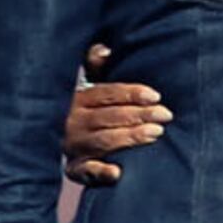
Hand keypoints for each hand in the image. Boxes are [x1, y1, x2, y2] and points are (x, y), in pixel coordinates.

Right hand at [63, 41, 167, 186]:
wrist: (57, 141)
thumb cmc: (89, 111)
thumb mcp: (90, 87)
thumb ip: (96, 67)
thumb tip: (104, 49)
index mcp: (78, 99)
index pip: (106, 93)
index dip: (131, 93)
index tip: (156, 96)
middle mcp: (73, 122)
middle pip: (108, 117)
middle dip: (139, 115)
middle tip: (165, 115)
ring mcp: (74, 146)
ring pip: (103, 140)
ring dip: (130, 137)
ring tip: (157, 133)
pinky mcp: (75, 169)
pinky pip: (86, 171)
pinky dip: (100, 172)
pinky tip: (117, 173)